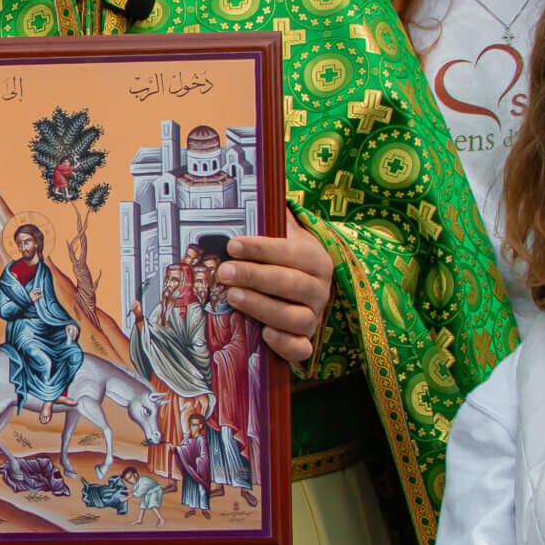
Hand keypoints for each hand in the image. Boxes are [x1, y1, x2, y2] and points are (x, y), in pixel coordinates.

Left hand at [214, 217, 334, 364]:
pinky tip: (264, 334)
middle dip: (254, 277)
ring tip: (233, 297)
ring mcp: (314, 317)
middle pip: (291, 284)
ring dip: (261, 306)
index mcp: (316, 260)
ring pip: (294, 317)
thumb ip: (267, 219)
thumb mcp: (280, 235)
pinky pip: (300, 349)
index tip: (232, 245)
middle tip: (224, 272)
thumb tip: (248, 195)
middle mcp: (320, 290)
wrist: (300, 285)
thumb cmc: (281, 260)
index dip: (261, 249)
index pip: (292, 252)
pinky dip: (285, 344)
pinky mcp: (305, 340)